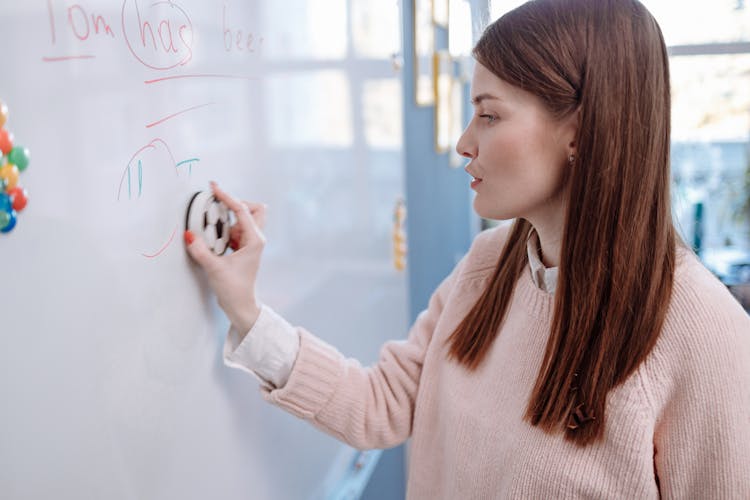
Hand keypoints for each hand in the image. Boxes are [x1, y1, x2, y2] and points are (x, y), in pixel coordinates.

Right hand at [184, 181, 266, 332]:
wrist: (241, 305)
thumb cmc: (234, 290)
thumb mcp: (215, 269)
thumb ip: (201, 251)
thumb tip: (189, 234)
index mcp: (255, 240)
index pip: (242, 210)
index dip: (228, 197)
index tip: (214, 188)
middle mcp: (256, 239)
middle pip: (254, 209)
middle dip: (237, 204)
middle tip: (218, 206)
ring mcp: (250, 243)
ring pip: (244, 219)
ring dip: (228, 217)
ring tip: (210, 224)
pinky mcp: (243, 248)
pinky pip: (236, 229)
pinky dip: (225, 228)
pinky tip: (212, 236)